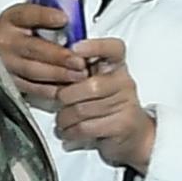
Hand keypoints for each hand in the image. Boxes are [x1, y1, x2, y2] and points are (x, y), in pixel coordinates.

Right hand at [0, 4, 85, 109]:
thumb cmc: (19, 29)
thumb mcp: (32, 11)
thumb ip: (57, 0)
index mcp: (11, 18)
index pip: (26, 14)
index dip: (44, 16)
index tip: (63, 18)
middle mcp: (5, 40)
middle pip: (32, 48)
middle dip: (58, 56)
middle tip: (79, 60)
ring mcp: (4, 63)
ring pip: (32, 71)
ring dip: (58, 74)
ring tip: (79, 75)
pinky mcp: (8, 81)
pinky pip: (30, 87)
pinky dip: (50, 89)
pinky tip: (66, 88)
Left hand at [51, 37, 156, 171]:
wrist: (132, 134)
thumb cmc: (104, 104)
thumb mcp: (93, 82)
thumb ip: (76, 71)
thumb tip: (49, 61)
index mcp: (116, 66)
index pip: (113, 48)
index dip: (95, 46)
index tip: (75, 49)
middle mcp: (124, 82)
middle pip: (90, 86)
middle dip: (66, 97)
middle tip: (59, 103)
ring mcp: (126, 104)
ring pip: (83, 109)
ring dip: (64, 118)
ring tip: (62, 120)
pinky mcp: (122, 125)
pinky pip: (86, 127)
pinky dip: (70, 131)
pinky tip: (68, 131)